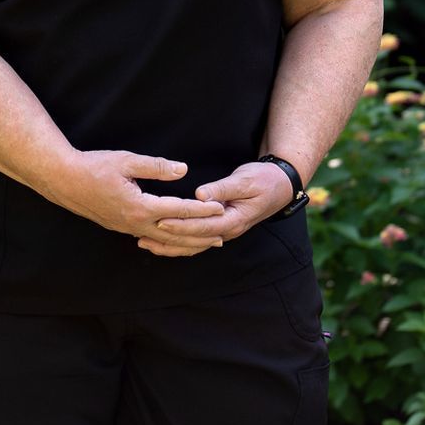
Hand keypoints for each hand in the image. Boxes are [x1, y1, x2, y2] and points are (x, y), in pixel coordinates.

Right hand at [51, 149, 225, 252]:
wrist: (64, 180)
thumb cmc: (94, 166)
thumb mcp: (127, 160)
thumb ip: (157, 167)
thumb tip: (183, 170)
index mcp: (139, 206)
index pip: (178, 210)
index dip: (201, 209)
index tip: (220, 208)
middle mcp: (135, 223)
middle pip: (175, 234)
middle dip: (200, 235)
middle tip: (223, 235)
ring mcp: (127, 228)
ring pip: (163, 241)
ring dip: (186, 243)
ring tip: (205, 243)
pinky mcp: (120, 227)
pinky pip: (150, 239)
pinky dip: (167, 242)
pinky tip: (173, 241)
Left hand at [138, 161, 293, 256]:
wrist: (280, 185)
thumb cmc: (263, 179)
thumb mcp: (245, 180)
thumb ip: (223, 188)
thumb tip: (201, 195)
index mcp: (234, 219)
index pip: (202, 227)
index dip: (181, 224)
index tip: (160, 220)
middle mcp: (228, 230)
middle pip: (194, 239)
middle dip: (169, 238)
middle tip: (144, 233)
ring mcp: (224, 232)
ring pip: (194, 245)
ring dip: (170, 246)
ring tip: (145, 243)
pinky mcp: (219, 228)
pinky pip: (197, 240)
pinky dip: (179, 243)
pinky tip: (162, 240)